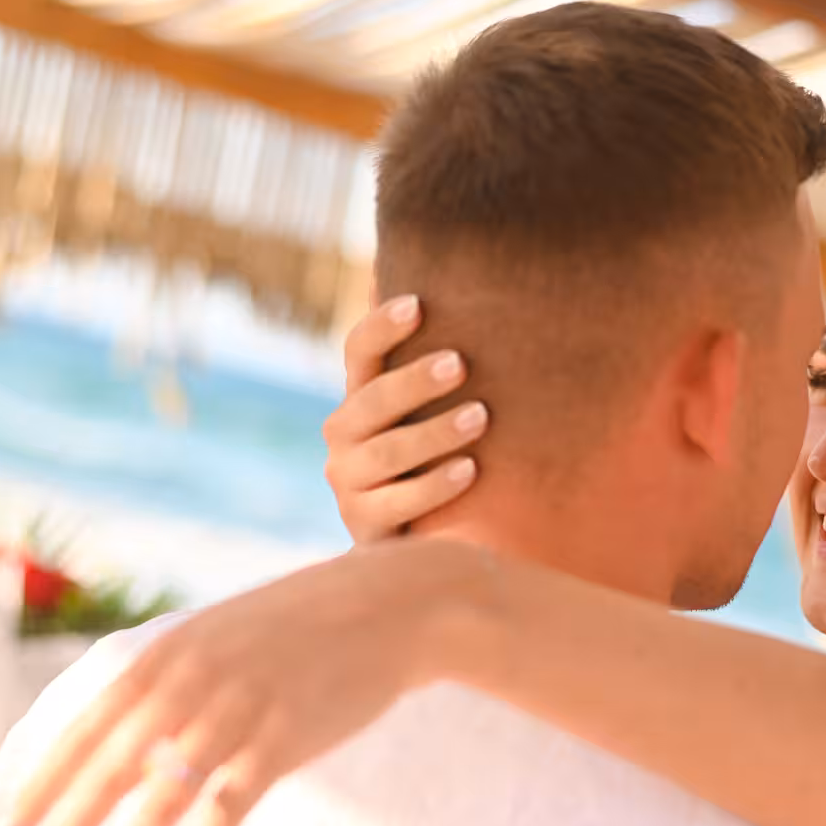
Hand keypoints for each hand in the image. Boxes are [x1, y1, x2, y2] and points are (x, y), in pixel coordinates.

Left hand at [0, 539, 489, 825]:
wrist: (388, 605)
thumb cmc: (299, 627)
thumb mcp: (216, 637)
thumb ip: (166, 679)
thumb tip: (115, 738)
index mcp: (163, 655)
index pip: (80, 733)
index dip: (36, 791)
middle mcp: (189, 680)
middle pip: (106, 773)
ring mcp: (237, 708)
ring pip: (161, 798)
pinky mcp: (285, 736)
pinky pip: (228, 805)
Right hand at [324, 296, 484, 541]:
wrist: (409, 539)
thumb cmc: (430, 456)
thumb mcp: (428, 409)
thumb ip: (436, 359)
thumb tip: (438, 287)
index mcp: (360, 396)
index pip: (360, 351)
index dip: (383, 325)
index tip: (418, 303)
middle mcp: (344, 434)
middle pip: (372, 399)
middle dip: (416, 380)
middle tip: (461, 363)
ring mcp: (347, 481)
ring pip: (387, 451)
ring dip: (435, 432)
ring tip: (482, 416)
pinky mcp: (362, 524)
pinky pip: (398, 502)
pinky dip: (435, 485)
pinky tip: (471, 470)